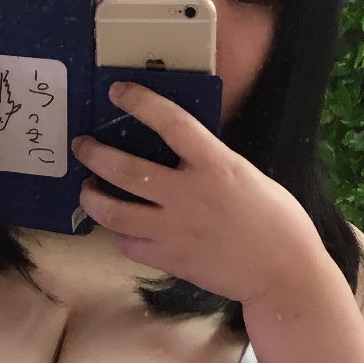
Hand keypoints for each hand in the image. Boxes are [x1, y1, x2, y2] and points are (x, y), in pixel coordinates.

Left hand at [69, 83, 321, 307]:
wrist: (281, 272)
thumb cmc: (274, 219)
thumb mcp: (244, 174)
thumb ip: (209, 162)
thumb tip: (178, 150)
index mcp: (215, 165)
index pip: (170, 122)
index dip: (140, 102)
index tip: (118, 91)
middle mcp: (188, 194)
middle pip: (125, 169)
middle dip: (95, 155)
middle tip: (82, 146)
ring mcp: (174, 230)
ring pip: (115, 212)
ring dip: (92, 198)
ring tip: (87, 190)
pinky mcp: (169, 260)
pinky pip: (128, 244)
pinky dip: (119, 234)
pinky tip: (119, 227)